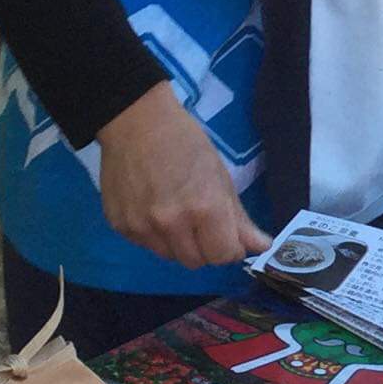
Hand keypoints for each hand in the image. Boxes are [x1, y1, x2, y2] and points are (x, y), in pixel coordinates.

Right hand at [97, 82, 269, 269]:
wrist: (135, 122)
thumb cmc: (185, 143)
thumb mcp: (220, 176)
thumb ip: (239, 218)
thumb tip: (262, 248)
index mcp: (204, 208)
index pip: (223, 255)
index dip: (230, 248)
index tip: (227, 235)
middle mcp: (172, 223)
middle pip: (196, 262)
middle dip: (205, 247)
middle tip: (201, 222)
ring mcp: (142, 227)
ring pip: (170, 256)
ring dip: (179, 243)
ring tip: (175, 212)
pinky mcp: (120, 226)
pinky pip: (146, 245)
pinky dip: (154, 235)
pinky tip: (153, 207)